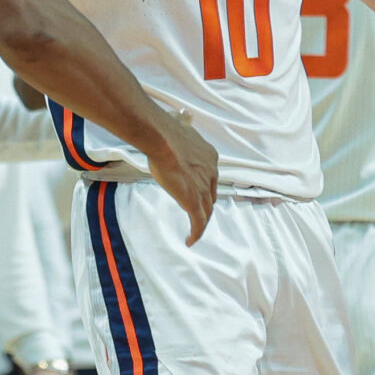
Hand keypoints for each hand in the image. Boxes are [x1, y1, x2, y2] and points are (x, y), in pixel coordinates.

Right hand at [146, 112, 219, 245]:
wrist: (163, 140)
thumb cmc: (164, 134)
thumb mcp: (177, 134)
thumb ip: (178, 140)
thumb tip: (170, 134)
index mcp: (209, 157)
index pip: (209, 177)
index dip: (204, 186)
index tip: (196, 190)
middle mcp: (211, 172)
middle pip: (211, 195)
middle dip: (205, 205)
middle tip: (197, 214)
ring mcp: (203, 188)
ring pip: (207, 210)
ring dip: (202, 221)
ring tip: (195, 231)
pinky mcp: (194, 201)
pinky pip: (199, 222)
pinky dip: (196, 232)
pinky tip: (190, 240)